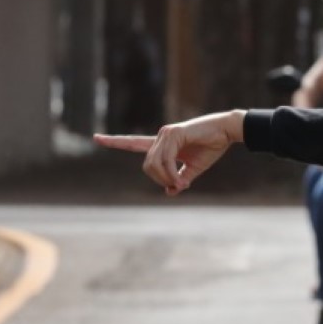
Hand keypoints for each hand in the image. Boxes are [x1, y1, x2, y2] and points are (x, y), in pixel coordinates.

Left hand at [95, 110, 245, 195]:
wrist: (226, 132)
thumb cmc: (212, 147)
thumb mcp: (194, 169)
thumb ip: (180, 179)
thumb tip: (170, 191)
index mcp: (162, 144)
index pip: (133, 143)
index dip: (115, 142)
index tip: (95, 138)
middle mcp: (160, 137)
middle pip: (147, 165)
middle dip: (159, 180)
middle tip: (177, 187)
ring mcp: (165, 134)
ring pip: (153, 164)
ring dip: (166, 179)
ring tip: (181, 184)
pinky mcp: (173, 134)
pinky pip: (165, 160)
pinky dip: (171, 174)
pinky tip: (181, 180)